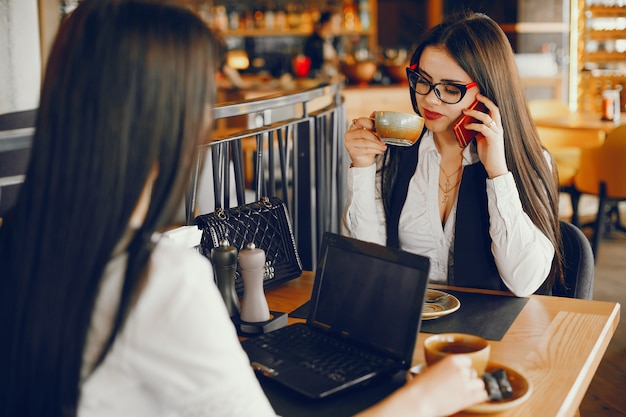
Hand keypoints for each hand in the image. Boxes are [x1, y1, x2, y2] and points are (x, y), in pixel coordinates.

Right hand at [344, 116, 386, 167]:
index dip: (370, 123)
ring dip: (376, 145)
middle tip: (383, 141)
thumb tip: (374, 113)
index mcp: (354, 127)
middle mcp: (349, 134)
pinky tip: (379, 150)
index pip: (360, 121)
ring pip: (365, 142)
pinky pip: (364, 150)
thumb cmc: (367, 146)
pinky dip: (374, 150)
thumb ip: (372, 125)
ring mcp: (349, 143)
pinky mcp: (351, 151)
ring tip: (383, 147)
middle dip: (375, 137)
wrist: (363, 160)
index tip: (378, 128)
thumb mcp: (371, 134)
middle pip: (363, 133)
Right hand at [356, 355, 487, 416]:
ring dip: (474, 388)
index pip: (468, 361)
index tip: (459, 373)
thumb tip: (452, 373)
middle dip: (467, 379)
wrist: (418, 400)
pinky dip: (479, 397)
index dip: (464, 368)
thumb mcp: (433, 369)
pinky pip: (483, 395)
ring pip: (480, 383)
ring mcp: (466, 384)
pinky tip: (471, 398)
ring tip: (464, 392)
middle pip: (473, 372)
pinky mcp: (468, 398)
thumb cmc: (420, 387)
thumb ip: (446, 369)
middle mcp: (460, 370)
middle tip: (458, 385)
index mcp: (452, 360)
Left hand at [464, 94, 507, 177]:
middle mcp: (498, 128)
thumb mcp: (483, 140)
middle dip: (485, 101)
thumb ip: (479, 132)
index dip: (488, 102)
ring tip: (465, 112)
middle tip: (476, 97)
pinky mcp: (493, 139)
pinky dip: (473, 126)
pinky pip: (482, 128)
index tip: (479, 97)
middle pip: (494, 110)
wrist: (495, 166)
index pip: (495, 111)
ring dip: (474, 113)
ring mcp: (496, 133)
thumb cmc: (489, 154)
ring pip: (487, 118)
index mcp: (497, 127)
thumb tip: (470, 125)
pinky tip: (466, 126)